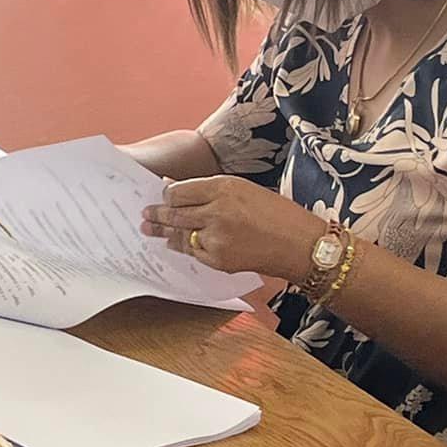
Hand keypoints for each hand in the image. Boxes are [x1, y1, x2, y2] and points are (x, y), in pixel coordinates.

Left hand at [139, 176, 327, 280]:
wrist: (301, 245)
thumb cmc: (277, 214)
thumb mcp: (245, 189)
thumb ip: (210, 189)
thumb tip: (175, 188)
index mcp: (224, 187)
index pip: (180, 191)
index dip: (167, 195)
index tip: (161, 195)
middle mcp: (217, 210)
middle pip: (175, 212)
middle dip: (157, 213)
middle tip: (144, 213)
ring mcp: (216, 237)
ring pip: (180, 233)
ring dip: (164, 231)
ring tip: (150, 228)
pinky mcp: (218, 259)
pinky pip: (193, 251)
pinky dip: (185, 246)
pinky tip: (174, 243)